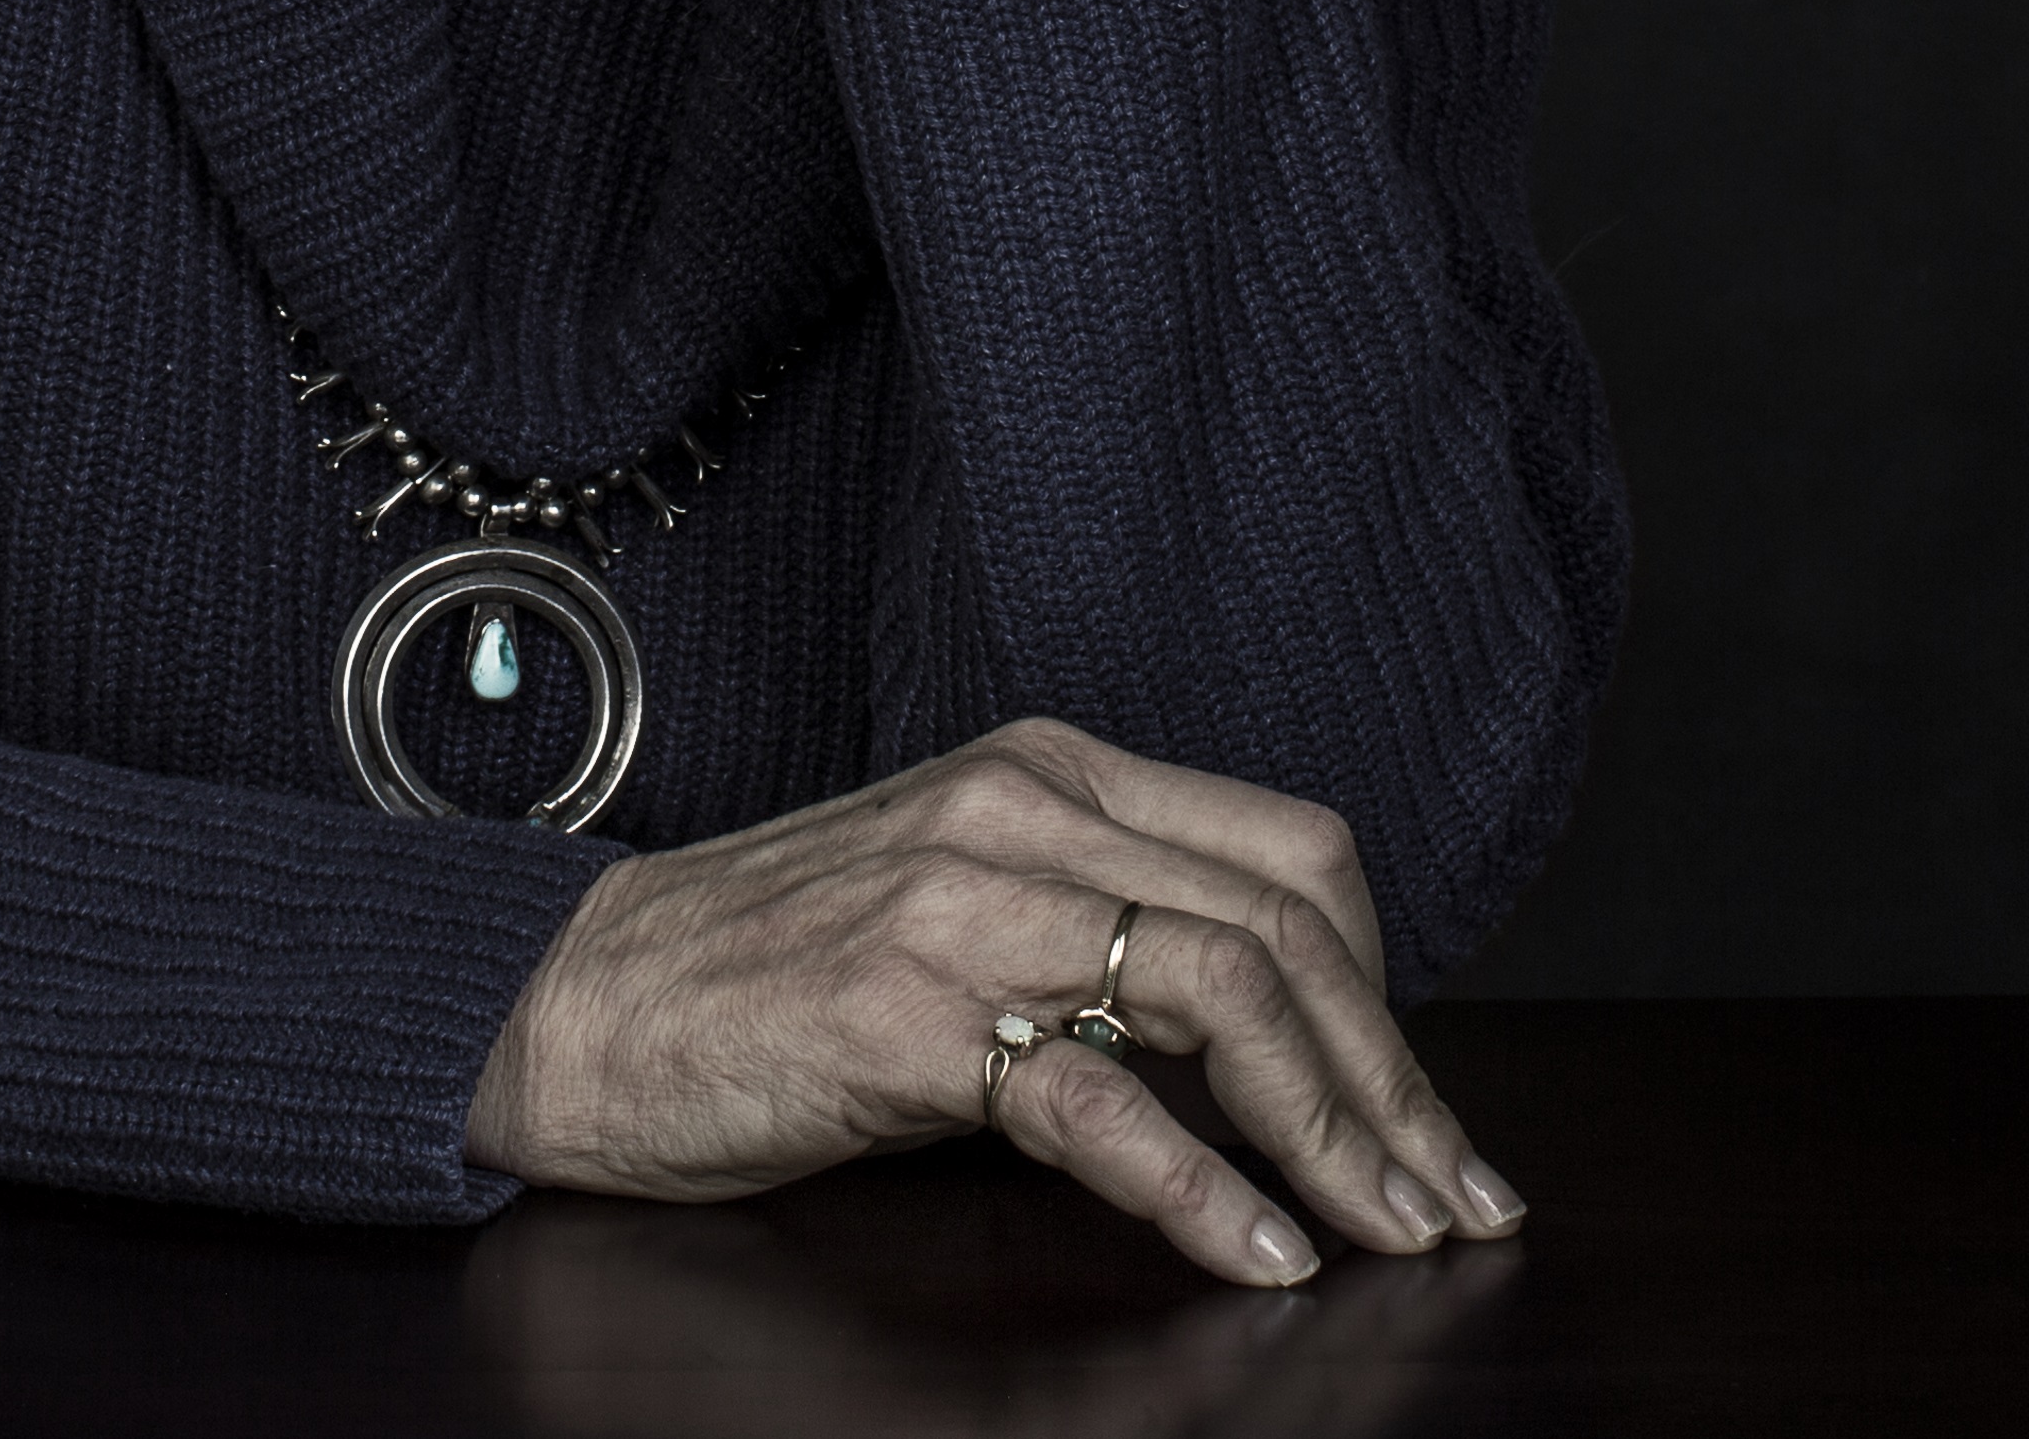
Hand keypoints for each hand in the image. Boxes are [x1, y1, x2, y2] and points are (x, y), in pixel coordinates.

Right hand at [460, 717, 1529, 1288]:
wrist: (570, 1001)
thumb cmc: (761, 975)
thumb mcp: (956, 906)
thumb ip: (1094, 932)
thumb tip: (1265, 1041)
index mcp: (1049, 773)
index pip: (1293, 851)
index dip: (1385, 988)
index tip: (1415, 1111)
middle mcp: (1025, 809)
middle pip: (1289, 926)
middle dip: (1397, 1081)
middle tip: (1457, 1201)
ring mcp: (966, 902)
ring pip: (1226, 989)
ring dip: (1339, 1128)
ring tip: (1393, 1234)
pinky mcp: (908, 1013)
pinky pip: (1103, 1099)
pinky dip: (1206, 1188)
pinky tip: (1262, 1255)